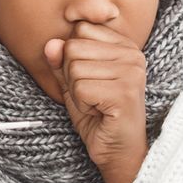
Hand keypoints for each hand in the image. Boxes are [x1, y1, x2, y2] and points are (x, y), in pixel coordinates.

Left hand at [44, 23, 148, 182]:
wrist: (117, 152)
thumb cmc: (98, 116)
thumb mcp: (73, 83)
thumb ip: (61, 61)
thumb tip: (50, 43)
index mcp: (124, 45)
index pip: (80, 30)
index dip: (73, 58)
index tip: (92, 80)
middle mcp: (133, 54)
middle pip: (73, 47)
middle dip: (72, 77)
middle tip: (93, 96)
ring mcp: (131, 72)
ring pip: (74, 68)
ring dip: (77, 92)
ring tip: (96, 104)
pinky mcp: (124, 92)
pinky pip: (79, 88)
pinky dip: (81, 104)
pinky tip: (99, 112)